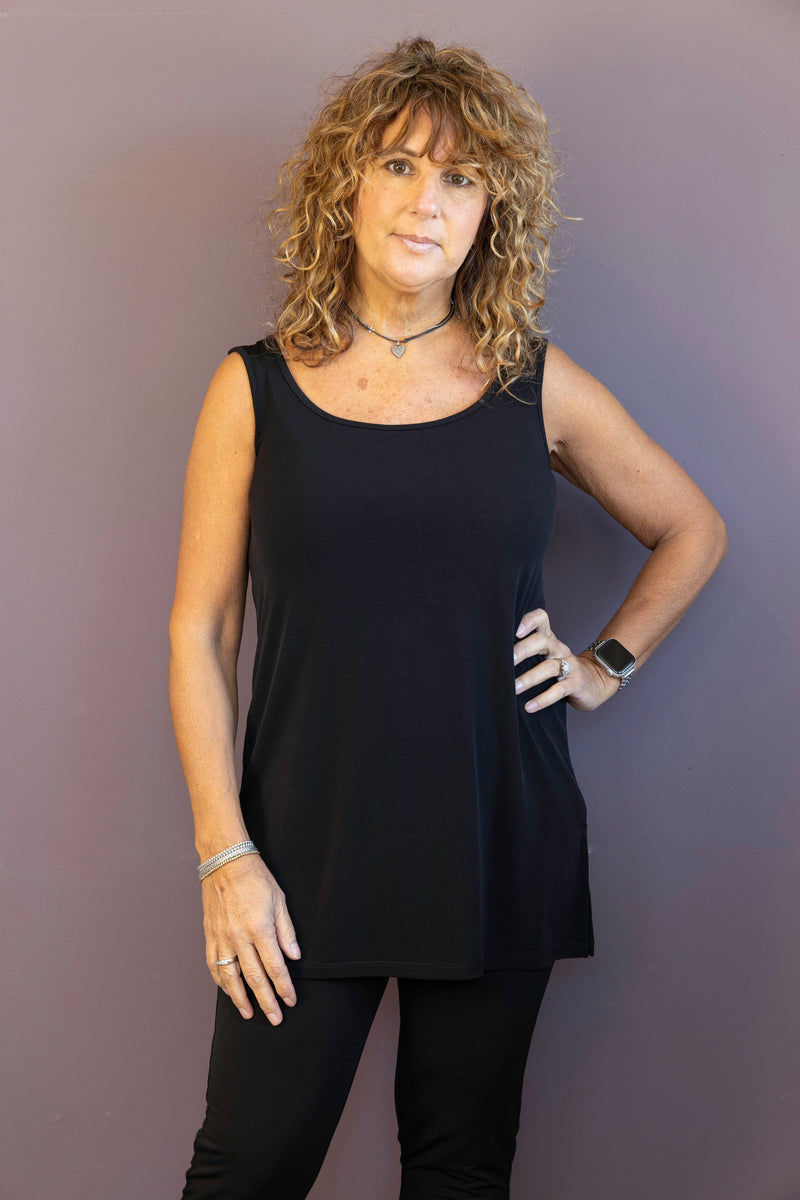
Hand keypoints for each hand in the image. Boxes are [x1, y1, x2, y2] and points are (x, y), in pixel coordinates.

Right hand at [201, 853, 300, 1022]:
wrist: (225, 862)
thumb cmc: (255, 878)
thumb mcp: (279, 900)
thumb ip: (286, 931)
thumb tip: (294, 956)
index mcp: (259, 929)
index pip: (275, 967)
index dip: (284, 987)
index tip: (291, 1001)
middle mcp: (239, 938)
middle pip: (254, 978)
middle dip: (266, 1001)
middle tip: (275, 1019)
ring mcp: (222, 938)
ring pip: (230, 978)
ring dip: (240, 999)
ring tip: (249, 1013)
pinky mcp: (210, 936)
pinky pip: (214, 965)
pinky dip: (221, 982)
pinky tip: (228, 991)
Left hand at [513, 607, 618, 712]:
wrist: (594, 682)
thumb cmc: (559, 668)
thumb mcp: (545, 655)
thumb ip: (525, 652)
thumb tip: (490, 659)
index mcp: (549, 639)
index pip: (541, 619)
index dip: (529, 621)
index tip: (515, 631)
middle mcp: (559, 648)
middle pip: (542, 641)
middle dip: (523, 650)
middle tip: (507, 661)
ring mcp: (569, 665)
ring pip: (549, 667)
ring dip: (529, 678)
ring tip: (514, 689)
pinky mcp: (575, 683)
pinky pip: (559, 690)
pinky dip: (543, 699)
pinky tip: (529, 706)